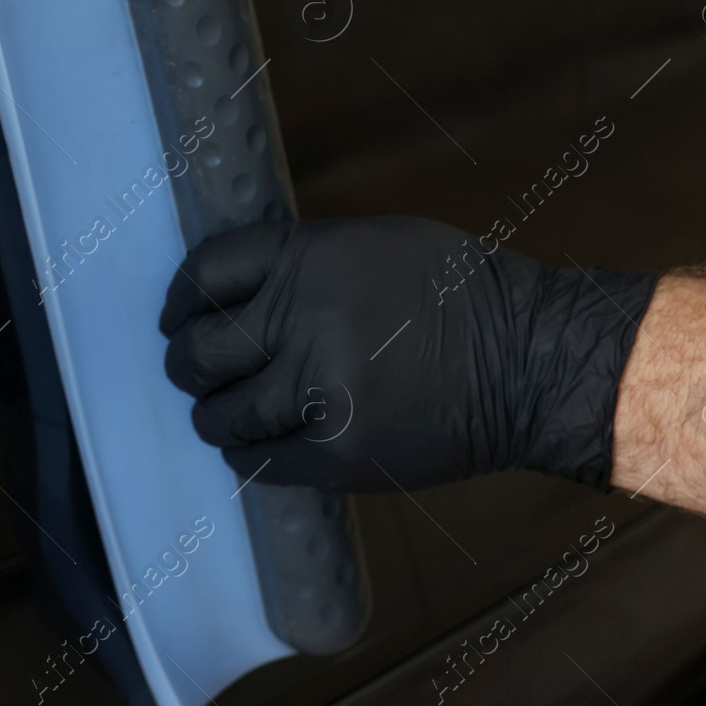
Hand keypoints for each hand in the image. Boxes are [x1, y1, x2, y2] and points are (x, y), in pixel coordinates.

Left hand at [158, 218, 658, 493]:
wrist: (528, 361)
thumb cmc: (457, 294)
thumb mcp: (371, 244)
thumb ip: (298, 263)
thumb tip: (232, 293)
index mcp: (307, 258)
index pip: (203, 273)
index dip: (179, 300)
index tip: (177, 317)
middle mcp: (303, 321)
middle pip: (196, 352)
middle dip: (187, 365)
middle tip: (197, 373)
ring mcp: (316, 392)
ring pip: (219, 414)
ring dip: (217, 414)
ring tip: (233, 412)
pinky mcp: (335, 453)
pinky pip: (258, 461)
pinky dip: (251, 453)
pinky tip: (265, 442)